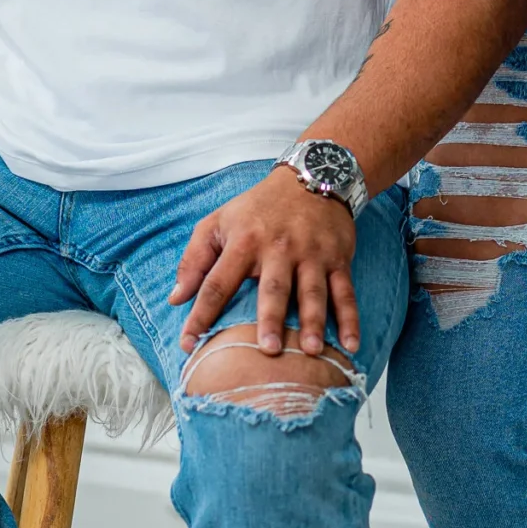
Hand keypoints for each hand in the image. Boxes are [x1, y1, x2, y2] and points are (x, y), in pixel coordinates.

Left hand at [169, 167, 360, 355]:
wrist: (311, 177)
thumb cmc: (258, 208)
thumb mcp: (218, 222)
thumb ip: (194, 260)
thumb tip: (175, 300)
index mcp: (244, 241)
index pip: (218, 282)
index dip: (202, 312)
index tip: (190, 342)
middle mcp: (279, 248)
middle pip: (273, 288)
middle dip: (270, 318)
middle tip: (267, 350)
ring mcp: (312, 254)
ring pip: (313, 291)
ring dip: (312, 321)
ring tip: (309, 350)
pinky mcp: (338, 258)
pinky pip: (345, 292)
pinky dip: (351, 319)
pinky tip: (351, 345)